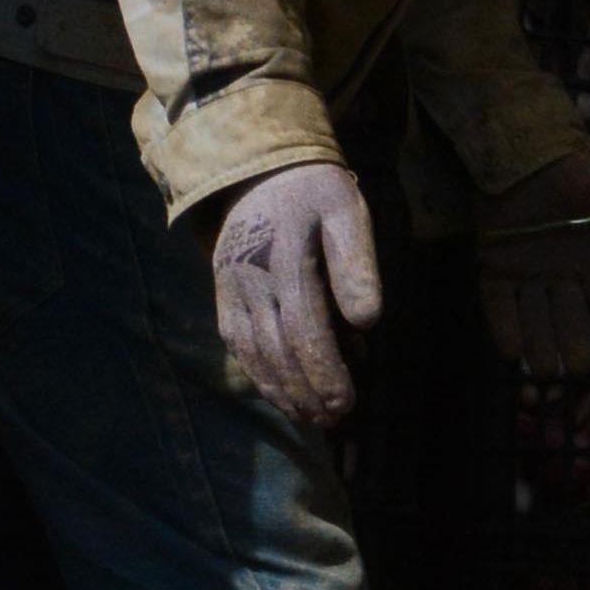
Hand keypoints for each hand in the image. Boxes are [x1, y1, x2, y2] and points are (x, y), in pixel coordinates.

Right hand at [210, 163, 382, 425]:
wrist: (258, 167)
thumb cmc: (314, 192)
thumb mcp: (347, 212)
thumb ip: (357, 265)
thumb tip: (368, 322)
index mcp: (284, 259)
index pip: (305, 330)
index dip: (325, 372)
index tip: (347, 403)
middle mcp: (249, 278)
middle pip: (277, 349)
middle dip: (305, 392)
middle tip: (332, 421)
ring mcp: (230, 287)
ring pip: (252, 352)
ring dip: (280, 391)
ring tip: (308, 418)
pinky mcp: (221, 291)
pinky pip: (234, 340)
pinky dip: (256, 372)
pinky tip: (278, 393)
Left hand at [478, 147, 589, 380]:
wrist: (525, 151)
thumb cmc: (574, 176)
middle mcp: (560, 274)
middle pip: (571, 320)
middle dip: (576, 346)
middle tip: (580, 367)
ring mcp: (526, 272)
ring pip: (536, 318)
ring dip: (542, 347)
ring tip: (548, 371)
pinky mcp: (494, 266)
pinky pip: (498, 303)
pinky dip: (504, 327)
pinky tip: (512, 353)